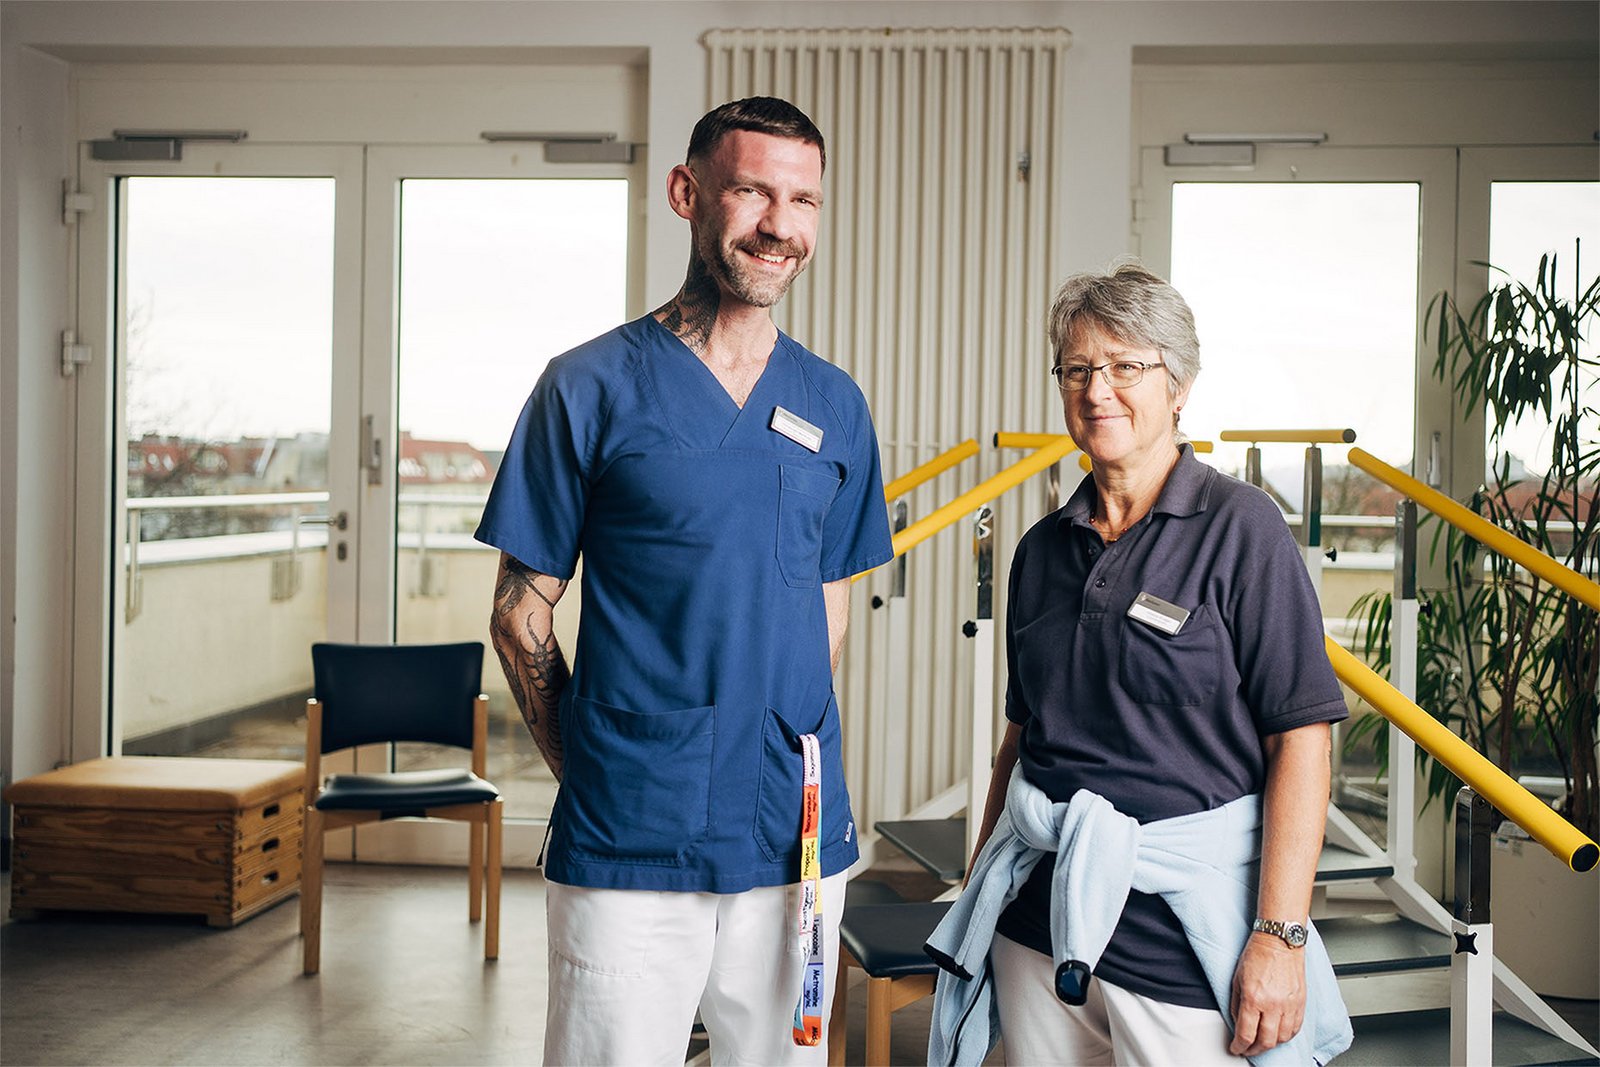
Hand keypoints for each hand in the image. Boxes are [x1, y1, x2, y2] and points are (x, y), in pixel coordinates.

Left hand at [1228, 933, 1306, 1055]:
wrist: (1279, 941)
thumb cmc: (1257, 955)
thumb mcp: (1236, 980)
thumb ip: (1236, 1005)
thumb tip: (1237, 1024)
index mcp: (1254, 998)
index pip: (1246, 1034)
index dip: (1239, 1047)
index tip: (1235, 1049)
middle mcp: (1274, 1005)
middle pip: (1266, 1042)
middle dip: (1254, 1050)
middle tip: (1247, 1050)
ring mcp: (1290, 1005)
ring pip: (1282, 1038)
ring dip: (1271, 1044)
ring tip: (1262, 1042)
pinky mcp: (1301, 1003)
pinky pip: (1295, 1029)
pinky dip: (1286, 1036)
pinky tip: (1278, 1034)